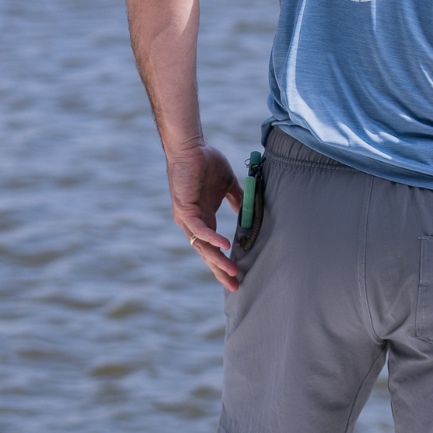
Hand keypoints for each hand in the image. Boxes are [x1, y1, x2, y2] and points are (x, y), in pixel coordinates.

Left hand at [167, 143, 243, 291]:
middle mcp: (193, 222)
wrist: (191, 146)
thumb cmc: (206, 161)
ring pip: (202, 246)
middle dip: (220, 270)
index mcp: (204, 217)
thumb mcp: (227, 185)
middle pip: (206, 253)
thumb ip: (237, 199)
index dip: (224, 262)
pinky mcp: (184, 208)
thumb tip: (248, 210)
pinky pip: (198, 228)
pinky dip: (211, 237)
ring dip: (217, 259)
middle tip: (235, 286)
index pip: (213, 247)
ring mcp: (187, 217)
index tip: (238, 275)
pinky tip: (224, 245)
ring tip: (231, 271)